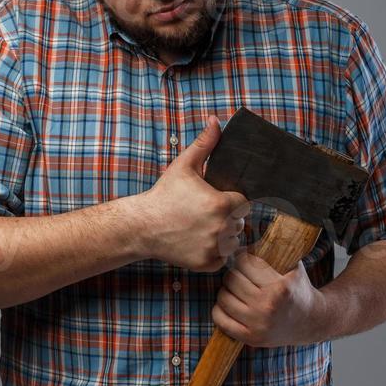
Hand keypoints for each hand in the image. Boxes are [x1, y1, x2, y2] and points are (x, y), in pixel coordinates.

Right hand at [134, 116, 250, 272]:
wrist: (141, 226)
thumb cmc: (163, 195)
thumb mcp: (183, 166)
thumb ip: (204, 144)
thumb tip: (216, 121)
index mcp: (222, 205)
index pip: (244, 203)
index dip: (231, 200)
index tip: (217, 199)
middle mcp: (222, 228)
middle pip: (239, 222)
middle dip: (228, 217)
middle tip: (205, 212)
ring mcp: (214, 249)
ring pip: (232, 241)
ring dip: (223, 235)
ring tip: (201, 226)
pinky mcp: (206, 264)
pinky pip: (221, 258)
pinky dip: (213, 252)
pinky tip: (197, 240)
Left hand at [211, 251, 327, 346]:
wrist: (311, 322)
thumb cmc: (298, 290)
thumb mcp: (294, 267)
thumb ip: (275, 251)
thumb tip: (242, 242)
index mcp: (280, 286)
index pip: (244, 263)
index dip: (242, 258)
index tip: (245, 260)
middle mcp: (268, 306)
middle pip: (231, 279)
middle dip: (233, 274)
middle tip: (239, 276)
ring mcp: (258, 324)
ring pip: (223, 297)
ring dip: (226, 290)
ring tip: (235, 290)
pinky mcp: (251, 338)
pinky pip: (220, 319)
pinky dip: (219, 309)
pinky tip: (229, 305)